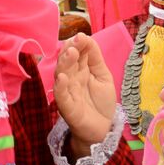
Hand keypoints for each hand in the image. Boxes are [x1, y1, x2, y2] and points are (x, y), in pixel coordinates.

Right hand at [55, 34, 116, 150]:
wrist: (103, 128)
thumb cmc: (101, 101)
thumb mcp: (103, 76)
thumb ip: (96, 59)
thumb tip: (88, 38)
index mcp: (81, 69)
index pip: (77, 52)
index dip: (79, 44)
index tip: (82, 36)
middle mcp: (71, 78)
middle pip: (67, 61)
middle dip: (71, 49)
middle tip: (76, 41)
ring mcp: (67, 91)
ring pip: (62, 75)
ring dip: (65, 63)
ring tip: (70, 53)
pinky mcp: (67, 107)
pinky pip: (61, 96)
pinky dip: (60, 87)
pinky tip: (62, 78)